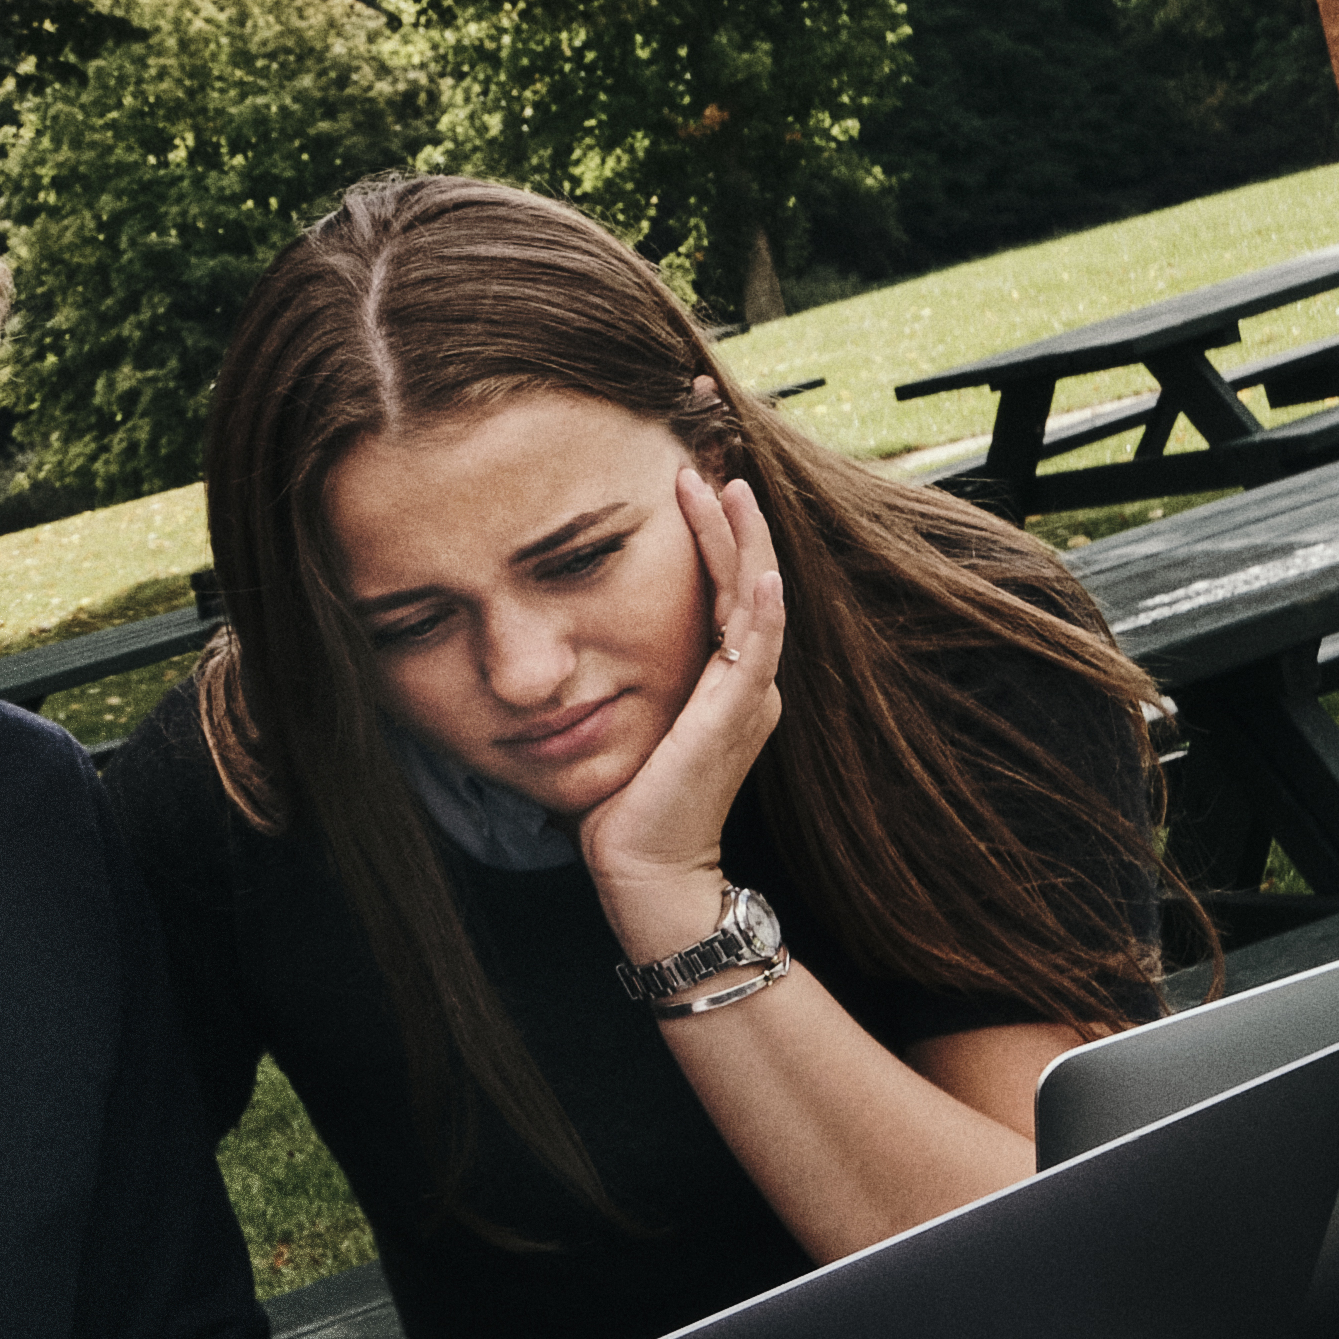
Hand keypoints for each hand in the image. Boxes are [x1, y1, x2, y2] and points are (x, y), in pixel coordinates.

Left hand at [577, 459, 785, 941]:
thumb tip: (578, 648)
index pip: (725, 594)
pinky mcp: (732, 721)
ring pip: (755, 603)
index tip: (688, 488)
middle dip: (729, 524)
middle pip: (747, 584)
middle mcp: (745, 687)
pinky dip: (761, 610)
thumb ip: (625, 683)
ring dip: (743, 545)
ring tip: (728, 491)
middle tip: (708, 468)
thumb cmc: (625, 806)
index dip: (714, 541)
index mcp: (724, 685)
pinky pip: (755, 653)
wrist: (642, 870)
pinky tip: (758, 572)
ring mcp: (744, 702)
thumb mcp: (626, 724)